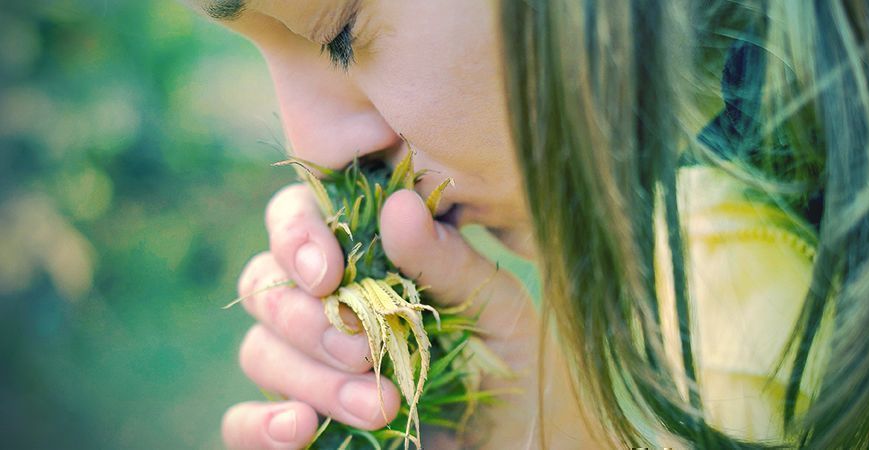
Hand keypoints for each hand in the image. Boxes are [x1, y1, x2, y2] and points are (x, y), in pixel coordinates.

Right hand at [221, 185, 597, 448]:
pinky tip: (299, 430)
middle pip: (265, 286)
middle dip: (307, 320)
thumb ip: (445, 260)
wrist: (516, 440)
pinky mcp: (297, 423)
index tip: (328, 274)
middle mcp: (322, 305)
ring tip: (378, 407)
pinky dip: (259, 427)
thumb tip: (397, 206)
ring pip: (259, 351)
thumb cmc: (506, 360)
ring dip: (310, 378)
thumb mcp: (492, 307)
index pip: (297, 218)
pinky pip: (241, 423)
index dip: (296, 236)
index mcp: (363, 258)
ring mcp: (304, 364)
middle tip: (365, 350)